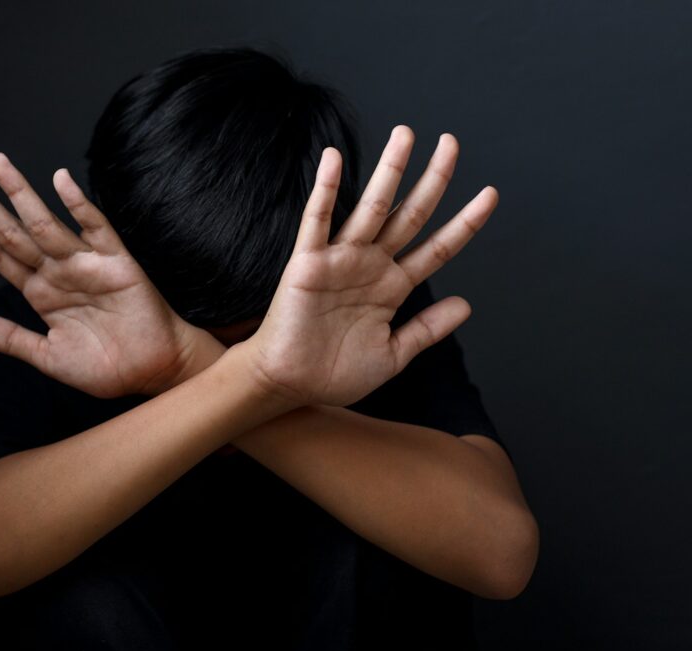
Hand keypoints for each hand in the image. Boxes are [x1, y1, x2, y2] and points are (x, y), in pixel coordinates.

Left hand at [0, 153, 211, 398]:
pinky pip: (95, 228)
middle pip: (13, 231)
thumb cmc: (105, 367)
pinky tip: (60, 181)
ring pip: (46, 223)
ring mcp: (85, 263)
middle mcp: (57, 271)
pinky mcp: (116, 263)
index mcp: (40, 292)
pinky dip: (79, 205)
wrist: (152, 373)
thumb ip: (12, 339)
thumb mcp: (49, 357)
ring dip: (21, 194)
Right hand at [235, 125, 498, 408]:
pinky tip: (334, 158)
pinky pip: (317, 220)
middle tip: (452, 142)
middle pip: (410, 214)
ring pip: (370, 207)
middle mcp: (370, 266)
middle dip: (434, 179)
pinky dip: (324, 189)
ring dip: (389, 171)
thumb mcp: (393, 354)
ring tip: (406, 134)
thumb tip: (466, 304)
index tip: (491, 195)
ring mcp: (339, 261)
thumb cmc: (334, 373)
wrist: (290, 385)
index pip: (437, 246)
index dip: (465, 222)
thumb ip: (427, 329)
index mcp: (392, 287)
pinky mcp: (307, 263)